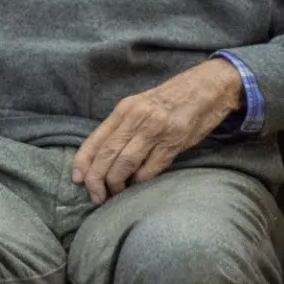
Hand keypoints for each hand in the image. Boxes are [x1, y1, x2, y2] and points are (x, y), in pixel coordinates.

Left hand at [71, 60, 245, 203]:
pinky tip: (137, 186)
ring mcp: (155, 131)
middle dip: (96, 180)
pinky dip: (140, 181)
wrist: (207, 88)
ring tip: (115, 193)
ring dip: (117, 184)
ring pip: (125, 164)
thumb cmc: (171, 101)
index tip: (77, 179)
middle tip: (96, 196)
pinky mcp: (174, 143)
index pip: (95, 139)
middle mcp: (136, 118)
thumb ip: (122, 128)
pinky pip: (150, 169)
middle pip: (107, 154)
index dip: (83, 162)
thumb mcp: (140, 107)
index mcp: (124, 109)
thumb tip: (102, 157)